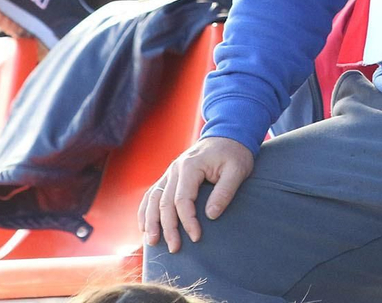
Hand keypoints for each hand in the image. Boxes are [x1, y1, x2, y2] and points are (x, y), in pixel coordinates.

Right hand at [138, 136, 253, 252]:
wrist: (228, 134)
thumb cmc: (234, 153)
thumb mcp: (237, 170)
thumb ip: (225, 192)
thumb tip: (210, 215)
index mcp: (190, 166)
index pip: (182, 199)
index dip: (188, 221)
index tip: (196, 237)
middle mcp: (175, 169)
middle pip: (165, 203)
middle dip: (168, 228)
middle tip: (174, 248)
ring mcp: (170, 172)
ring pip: (153, 199)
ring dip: (151, 222)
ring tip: (152, 242)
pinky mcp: (169, 177)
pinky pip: (152, 194)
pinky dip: (145, 211)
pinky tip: (144, 227)